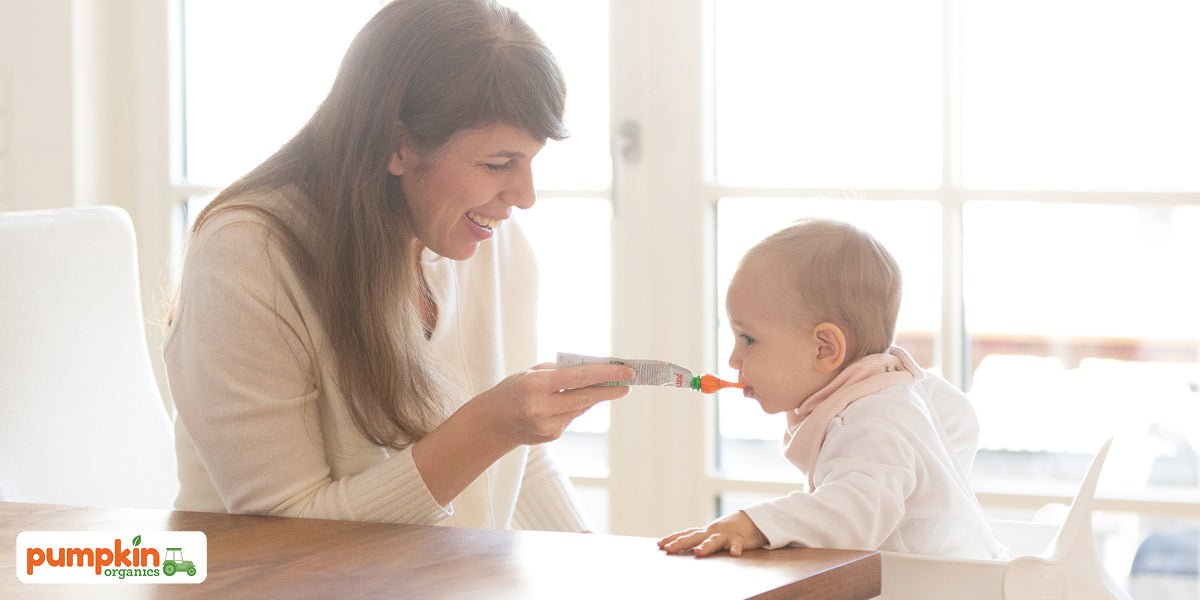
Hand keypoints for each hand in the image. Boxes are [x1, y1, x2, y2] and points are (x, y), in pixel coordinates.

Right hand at [477, 362, 633, 445]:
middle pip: (586, 397)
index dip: (606, 373)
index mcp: (536, 386)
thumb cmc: (513, 390)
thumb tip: (594, 372)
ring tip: (607, 386)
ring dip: (595, 397)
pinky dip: (577, 407)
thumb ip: (561, 372)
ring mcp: (547, 426)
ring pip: (581, 408)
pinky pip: (572, 417)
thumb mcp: (532, 373)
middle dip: (609, 389)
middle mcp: (542, 408)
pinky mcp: (551, 436)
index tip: (626, 370)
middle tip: (628, 382)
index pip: (579, 377)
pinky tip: (573, 401)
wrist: (491, 423)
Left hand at [657, 511, 767, 556]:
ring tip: (698, 553)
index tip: (659, 544)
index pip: (686, 534)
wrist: (750, 519)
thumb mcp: (711, 535)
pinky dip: (736, 548)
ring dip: (706, 546)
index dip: (673, 538)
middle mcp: (712, 532)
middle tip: (668, 549)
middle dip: (681, 543)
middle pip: (694, 537)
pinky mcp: (739, 538)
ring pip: (714, 541)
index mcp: (704, 532)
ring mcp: (725, 535)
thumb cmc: (728, 530)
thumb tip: (679, 545)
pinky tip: (734, 554)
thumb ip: (698, 540)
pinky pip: (737, 544)